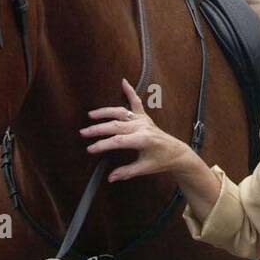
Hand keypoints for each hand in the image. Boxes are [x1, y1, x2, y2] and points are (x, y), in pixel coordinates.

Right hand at [80, 79, 200, 182]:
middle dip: (98, 129)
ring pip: (121, 112)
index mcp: (143, 140)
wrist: (176, 152)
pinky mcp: (145, 117)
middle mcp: (142, 127)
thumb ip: (126, 172)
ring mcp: (143, 120)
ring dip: (105, 112)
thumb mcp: (144, 169)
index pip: (118, 141)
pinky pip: (136, 102)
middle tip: (83, 133)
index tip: (90, 149)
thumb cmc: (161, 161)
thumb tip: (110, 178)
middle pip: (116, 126)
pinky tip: (124, 82)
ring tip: (91, 115)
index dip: (103, 145)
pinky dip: (130, 91)